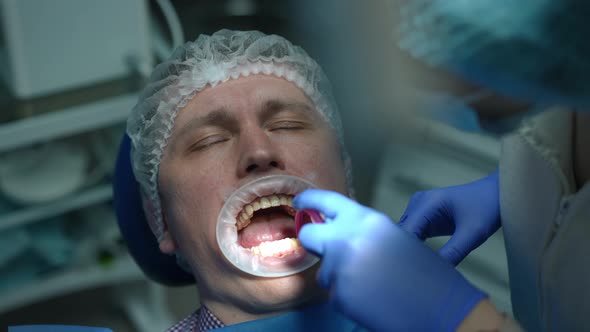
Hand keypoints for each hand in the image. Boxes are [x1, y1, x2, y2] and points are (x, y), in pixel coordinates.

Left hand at [293, 189, 486, 331]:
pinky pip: (335, 292)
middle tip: (327, 249)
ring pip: (324, 270)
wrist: (443, 310)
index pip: (326, 201)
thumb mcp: (396, 238)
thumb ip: (365, 231)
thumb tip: (340, 231)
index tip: (300, 202)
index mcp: (367, 220)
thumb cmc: (427, 274)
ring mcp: (340, 269)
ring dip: (339, 276)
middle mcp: (347, 239)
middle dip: (314, 241)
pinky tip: (373, 299)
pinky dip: (349, 296)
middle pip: (309, 235)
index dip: (309, 200)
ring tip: (373, 284)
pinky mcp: (339, 296)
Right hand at [399, 170, 500, 264]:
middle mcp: (419, 203)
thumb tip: (436, 273)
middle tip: (409, 275)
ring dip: (409, 249)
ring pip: (406, 234)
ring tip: (414, 270)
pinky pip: (414, 233)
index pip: (406, 230)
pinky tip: (421, 261)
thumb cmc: (487, 208)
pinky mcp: (425, 215)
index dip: (403, 250)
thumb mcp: (472, 234)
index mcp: (429, 203)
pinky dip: (416, 246)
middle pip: (403, 232)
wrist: (496, 195)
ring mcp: (420, 208)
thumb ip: (453, 253)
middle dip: (404, 251)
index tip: (406, 271)